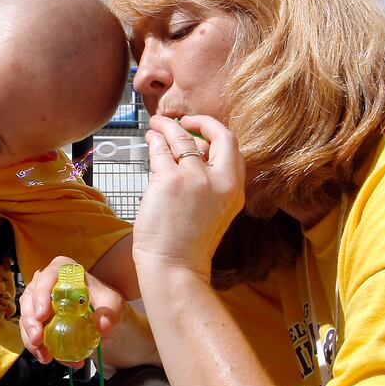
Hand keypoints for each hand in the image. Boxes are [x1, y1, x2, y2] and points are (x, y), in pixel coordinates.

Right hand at [19, 257, 128, 364]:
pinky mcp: (37, 318)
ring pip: (26, 316)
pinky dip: (36, 346)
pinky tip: (47, 357)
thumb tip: (103, 325)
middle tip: (39, 339)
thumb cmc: (106, 306)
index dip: (41, 294)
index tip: (43, 315)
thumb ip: (110, 313)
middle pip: (31, 297)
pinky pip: (30, 331)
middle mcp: (48, 282)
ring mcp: (40, 300)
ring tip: (45, 355)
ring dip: (31, 337)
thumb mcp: (114, 306)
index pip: (48, 276)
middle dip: (31, 321)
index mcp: (66, 271)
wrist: (104, 322)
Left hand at [136, 114, 245, 283]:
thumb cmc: (187, 243)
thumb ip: (210, 182)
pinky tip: (150, 139)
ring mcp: (195, 179)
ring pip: (182, 138)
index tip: (200, 127)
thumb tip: (191, 150)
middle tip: (182, 118)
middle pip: (217, 134)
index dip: (215, 131)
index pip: (232, 146)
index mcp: (234, 189)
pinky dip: (154, 140)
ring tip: (155, 125)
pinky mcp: (169, 180)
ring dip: (166, 127)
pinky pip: (161, 150)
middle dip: (199, 120)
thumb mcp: (214, 210)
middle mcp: (219, 181)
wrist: (175, 267)